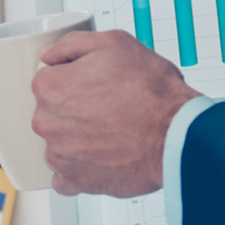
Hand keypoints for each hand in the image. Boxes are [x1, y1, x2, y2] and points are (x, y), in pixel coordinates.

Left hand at [30, 30, 198, 196]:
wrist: (177, 133)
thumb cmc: (151, 90)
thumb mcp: (113, 42)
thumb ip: (71, 44)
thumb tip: (49, 55)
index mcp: (50, 87)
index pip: (48, 81)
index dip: (75, 80)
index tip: (94, 85)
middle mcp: (47, 123)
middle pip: (51, 114)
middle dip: (74, 110)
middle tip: (106, 108)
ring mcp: (60, 155)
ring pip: (59, 144)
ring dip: (78, 140)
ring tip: (110, 133)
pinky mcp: (76, 181)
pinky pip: (66, 177)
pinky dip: (81, 170)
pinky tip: (102, 157)